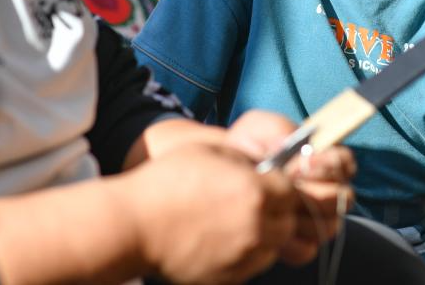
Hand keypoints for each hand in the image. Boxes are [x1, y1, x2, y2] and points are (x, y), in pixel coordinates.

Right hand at [121, 142, 297, 283]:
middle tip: (248, 203)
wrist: (133, 225)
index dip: (278, 185)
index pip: (290, 191)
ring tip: (232, 222)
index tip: (264, 183)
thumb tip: (264, 165)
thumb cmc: (166, 182)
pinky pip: (250, 266)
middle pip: (286, 222)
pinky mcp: (228, 278)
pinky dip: (244, 255)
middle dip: (274, 211)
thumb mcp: (210, 151)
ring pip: (271, 247)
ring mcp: (243, 257)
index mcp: (255, 193)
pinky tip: (220, 241)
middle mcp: (256, 228)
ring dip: (262, 235)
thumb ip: (245, 158)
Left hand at [225, 111, 356, 265]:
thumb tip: (295, 148)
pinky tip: (268, 226)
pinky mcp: (299, 244)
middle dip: (314, 191)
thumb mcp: (257, 128)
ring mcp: (316, 220)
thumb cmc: (246, 148)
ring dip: (301, 215)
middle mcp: (327, 190)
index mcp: (324, 160)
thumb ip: (279, 129)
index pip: (346, 163)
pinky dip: (288, 240)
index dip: (329, 165)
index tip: (299, 163)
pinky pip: (306, 250)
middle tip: (284, 186)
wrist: (223, 178)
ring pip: (329, 226)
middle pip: (343, 198)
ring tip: (274, 205)